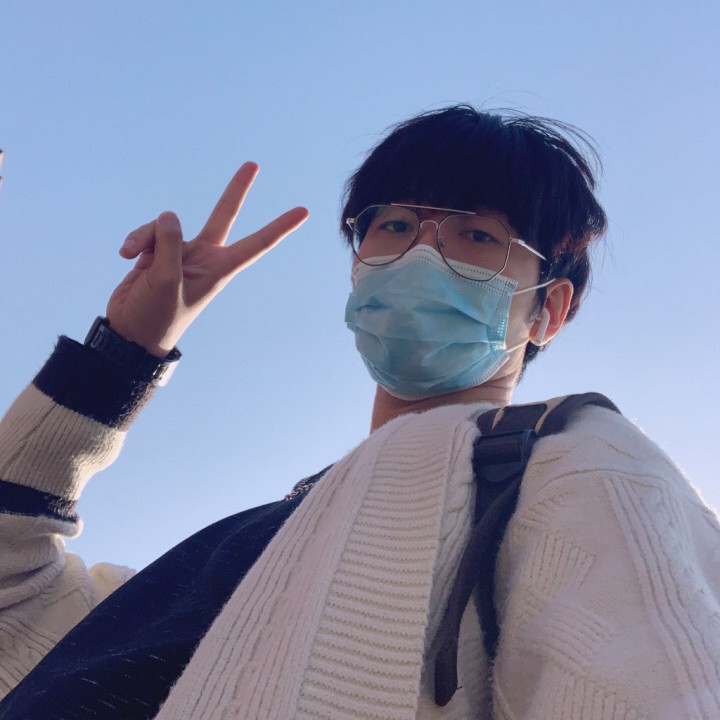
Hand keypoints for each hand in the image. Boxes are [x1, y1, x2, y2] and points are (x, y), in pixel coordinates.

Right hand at [107, 163, 307, 356]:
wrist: (129, 331)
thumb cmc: (156, 316)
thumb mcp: (165, 282)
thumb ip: (169, 245)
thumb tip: (169, 215)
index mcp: (219, 269)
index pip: (257, 244)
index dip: (279, 227)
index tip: (303, 212)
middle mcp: (205, 257)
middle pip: (223, 215)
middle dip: (236, 190)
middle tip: (254, 164)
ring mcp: (181, 252)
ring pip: (167, 225)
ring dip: (147, 236)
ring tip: (135, 258)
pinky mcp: (158, 251)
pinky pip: (149, 232)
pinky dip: (136, 240)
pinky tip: (127, 255)